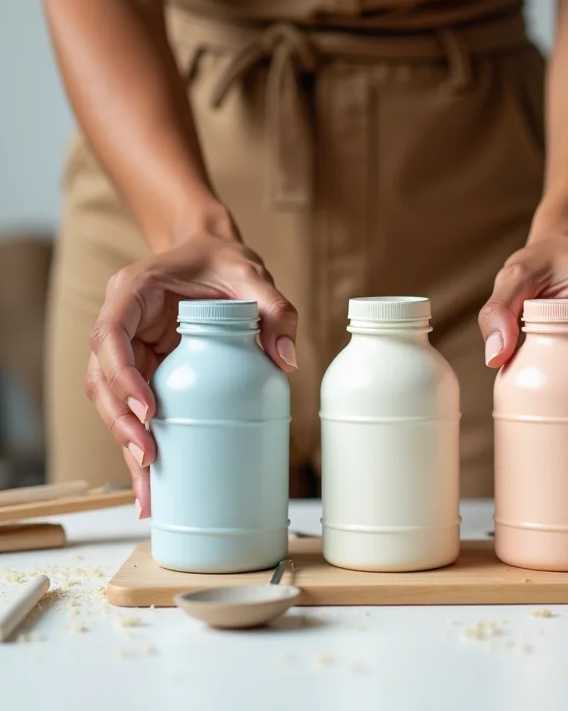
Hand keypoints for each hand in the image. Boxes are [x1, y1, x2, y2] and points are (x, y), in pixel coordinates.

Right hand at [84, 229, 297, 516]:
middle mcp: (122, 321)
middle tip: (150, 461)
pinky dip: (141, 439)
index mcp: (133, 291)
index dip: (123, 376)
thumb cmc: (225, 261)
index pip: (110, 336)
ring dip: (125, 443)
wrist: (214, 254)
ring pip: (112, 400)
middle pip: (103, 377)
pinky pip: (134, 405)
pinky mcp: (145, 365)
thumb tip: (287, 362)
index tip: (150, 411)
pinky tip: (153, 477)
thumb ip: (275, 309)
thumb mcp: (252, 275)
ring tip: (149, 491)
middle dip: (121, 423)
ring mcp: (130, 346)